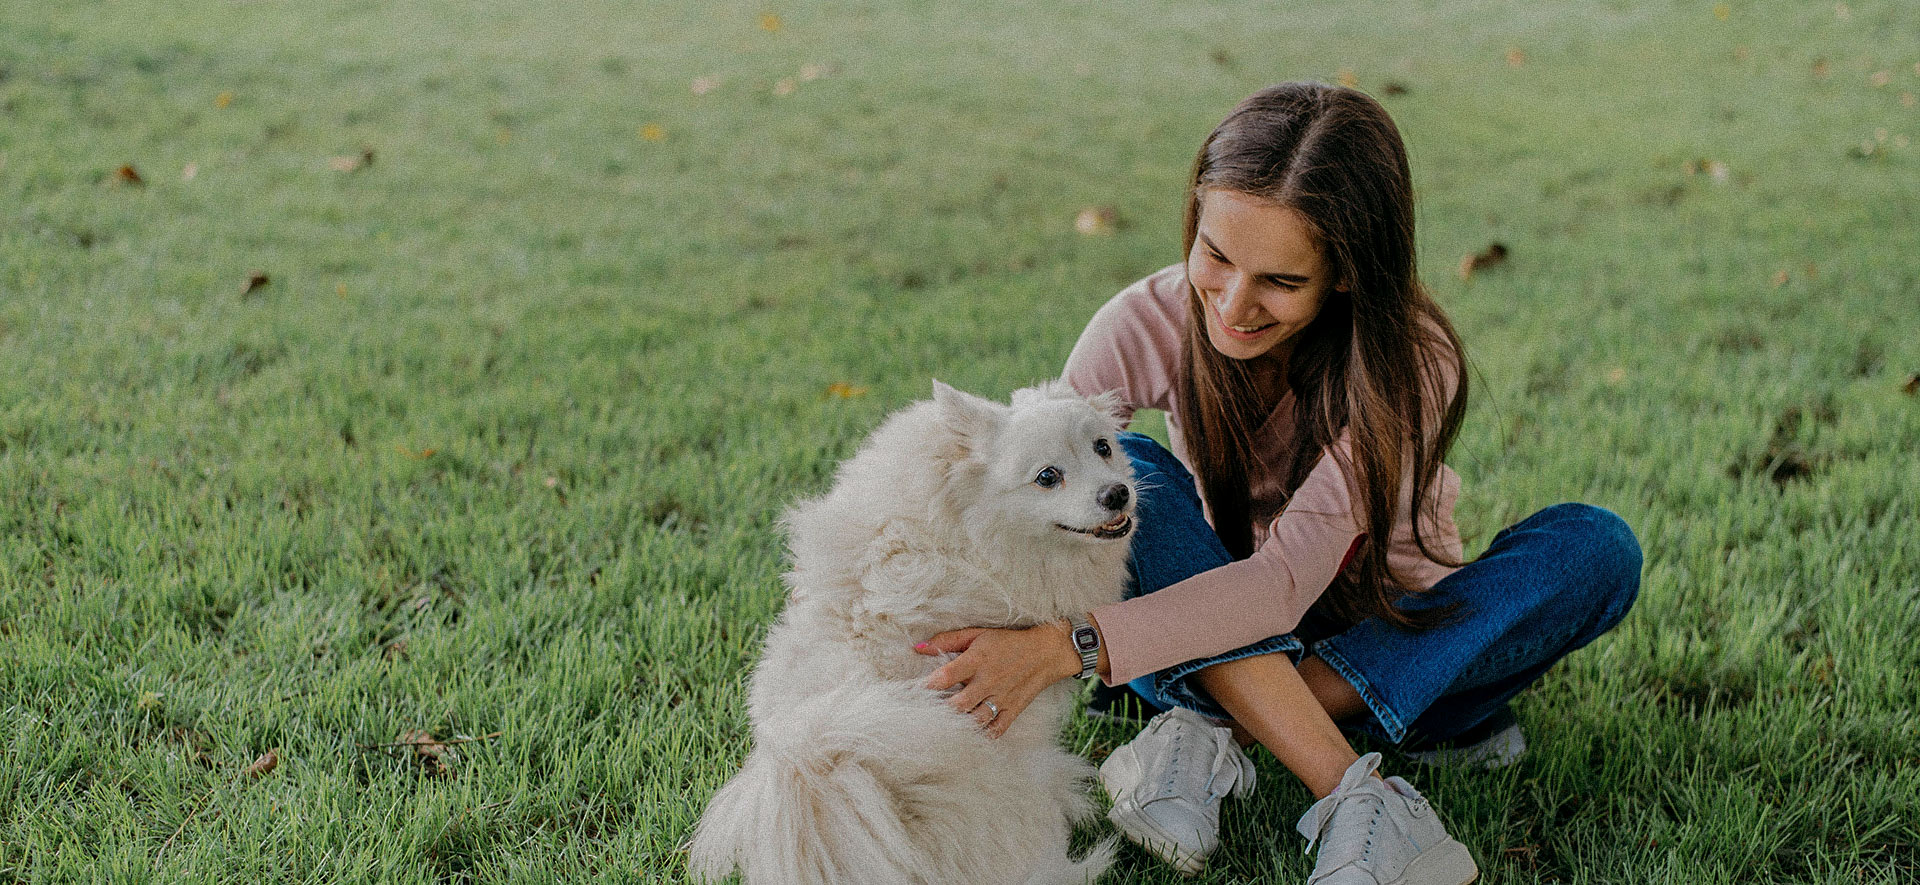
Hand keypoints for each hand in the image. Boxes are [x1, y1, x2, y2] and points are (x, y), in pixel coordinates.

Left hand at [914, 621, 1081, 737]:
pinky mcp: (1013, 710)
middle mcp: (988, 681)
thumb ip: (947, 640)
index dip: (926, 687)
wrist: (1046, 652)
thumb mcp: (978, 634)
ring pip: (975, 720)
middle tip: (921, 717)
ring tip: (940, 730)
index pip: (946, 676)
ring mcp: (1001, 698)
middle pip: (958, 704)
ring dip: (957, 727)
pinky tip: (968, 739)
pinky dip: (982, 737)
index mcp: (977, 660)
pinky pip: (996, 730)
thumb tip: (918, 648)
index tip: (911, 694)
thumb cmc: (1007, 642)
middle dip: (938, 712)